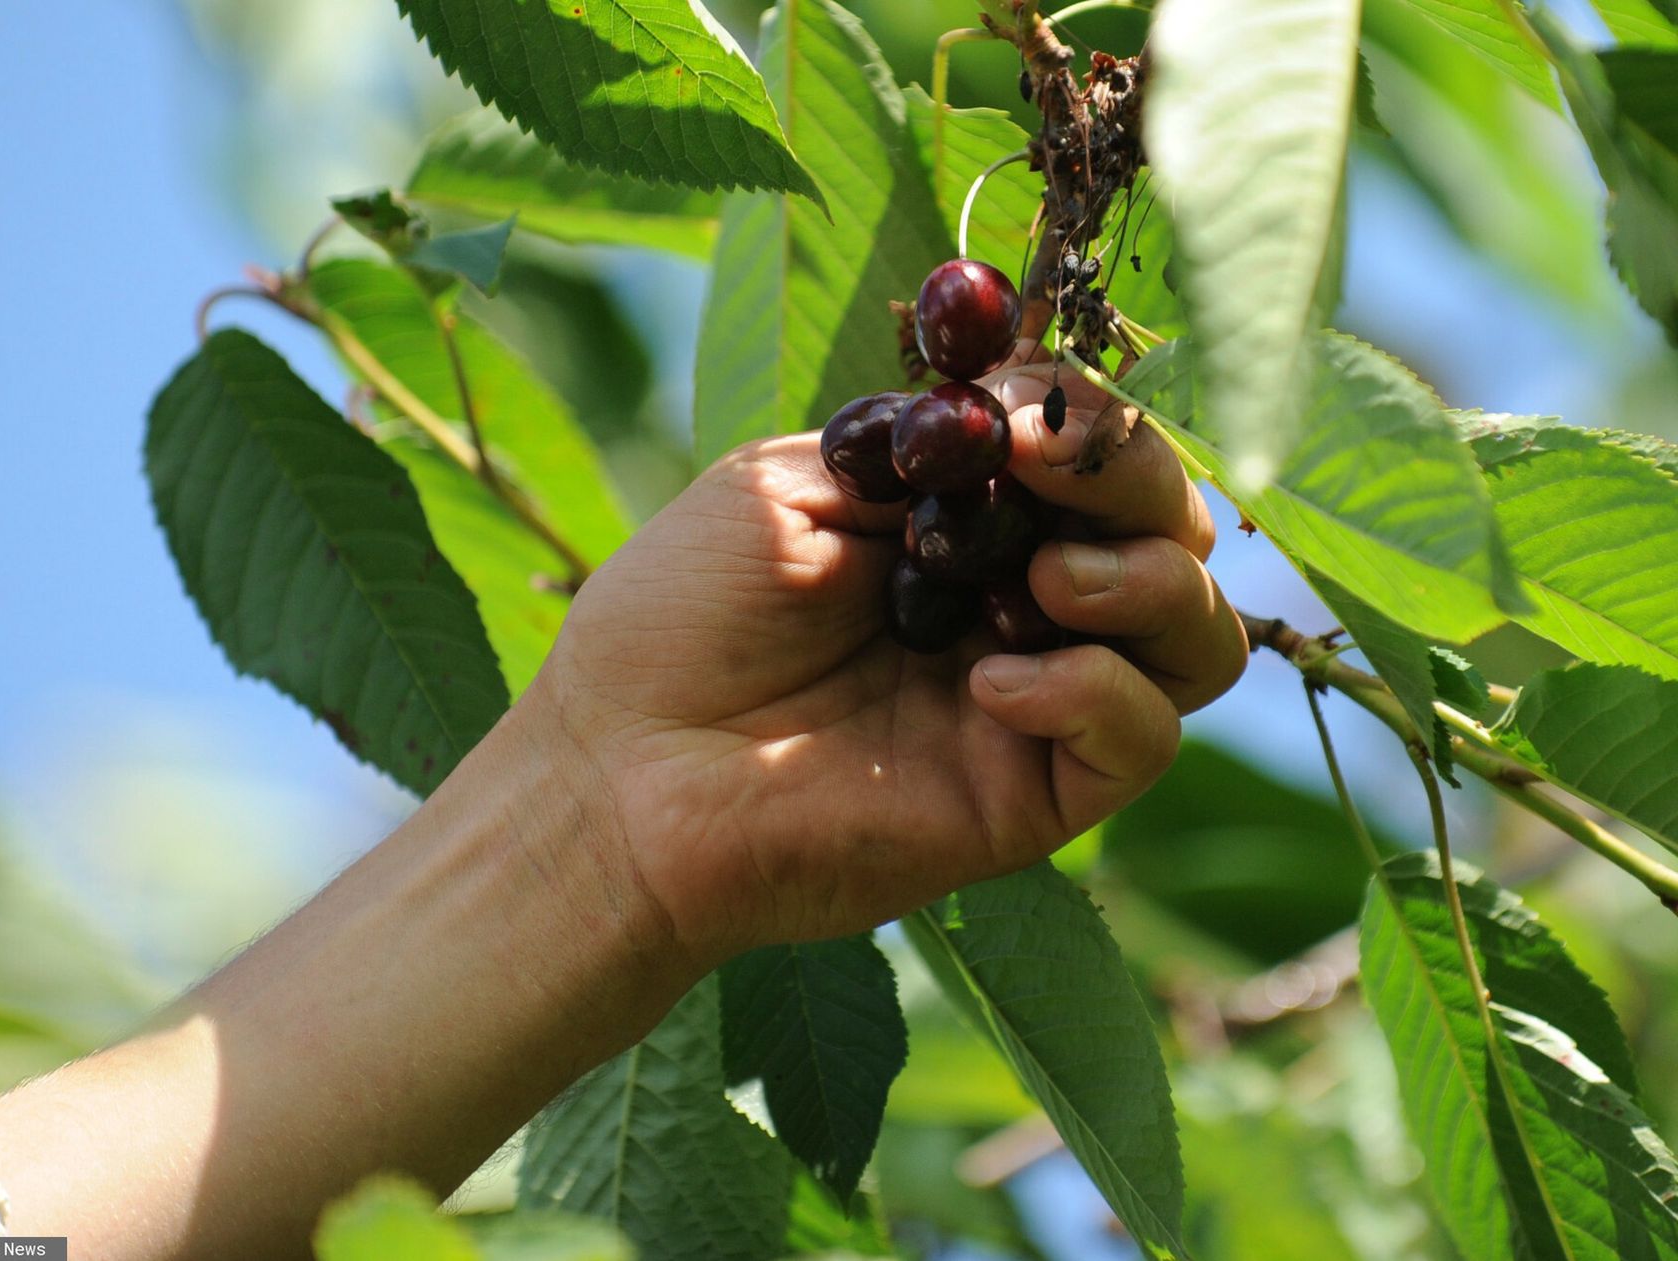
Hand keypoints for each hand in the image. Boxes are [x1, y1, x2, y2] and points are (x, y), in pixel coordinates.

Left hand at [531, 363, 1247, 966]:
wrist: (618, 768)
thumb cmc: (676, 621)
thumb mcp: (786, 489)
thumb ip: (915, 454)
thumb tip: (1024, 412)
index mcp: (965, 525)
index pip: (1093, 459)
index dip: (1083, 420)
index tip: (1017, 407)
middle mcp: (1017, 607)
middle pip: (1170, 534)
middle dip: (1136, 478)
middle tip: (1047, 469)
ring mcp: (1033, 704)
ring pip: (1196, 640)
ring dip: (1145, 583)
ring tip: (1041, 582)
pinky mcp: (1031, 798)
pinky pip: (1139, 740)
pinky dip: (1094, 693)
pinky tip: (989, 685)